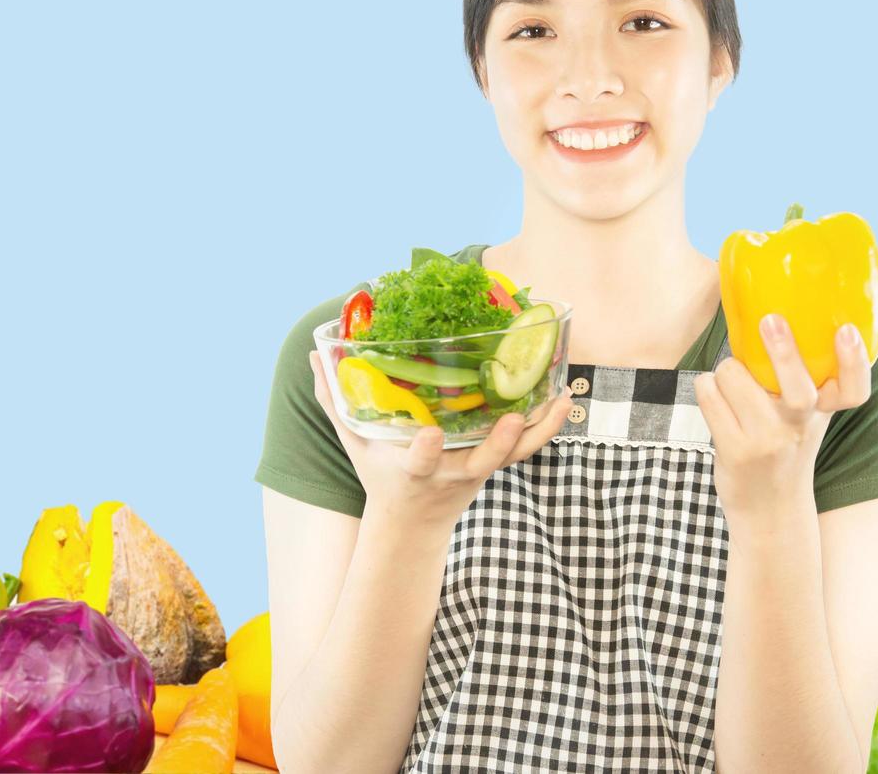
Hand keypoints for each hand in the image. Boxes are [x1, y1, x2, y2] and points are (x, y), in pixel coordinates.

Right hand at [309, 350, 573, 531]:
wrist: (413, 524)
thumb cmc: (380, 473)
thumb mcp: (354, 442)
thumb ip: (335, 399)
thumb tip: (314, 353)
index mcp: (413, 469)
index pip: (420, 462)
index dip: (426, 451)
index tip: (430, 435)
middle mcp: (451, 472)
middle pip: (481, 463)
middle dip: (496, 445)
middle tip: (511, 419)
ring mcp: (478, 470)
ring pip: (514, 456)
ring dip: (539, 431)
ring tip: (561, 398)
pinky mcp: (496, 466)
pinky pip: (526, 448)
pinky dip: (546, 426)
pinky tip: (563, 399)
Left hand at [692, 315, 872, 526]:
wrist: (769, 509)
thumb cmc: (785, 446)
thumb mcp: (808, 418)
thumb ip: (806, 382)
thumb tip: (779, 317)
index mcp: (824, 413)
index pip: (854, 388)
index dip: (855, 360)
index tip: (846, 330)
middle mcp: (799, 427)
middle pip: (796, 384)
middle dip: (782, 349)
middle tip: (771, 321)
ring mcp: (767, 441)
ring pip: (733, 375)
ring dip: (725, 371)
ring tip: (731, 387)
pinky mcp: (734, 450)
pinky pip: (708, 392)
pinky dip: (706, 387)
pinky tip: (715, 398)